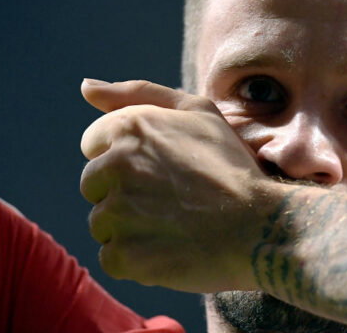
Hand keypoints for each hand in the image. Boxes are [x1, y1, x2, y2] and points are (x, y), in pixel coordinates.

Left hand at [80, 79, 272, 292]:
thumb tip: (85, 86)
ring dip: (129, 226)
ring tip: (175, 224)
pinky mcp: (123, 255)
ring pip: (102, 222)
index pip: (93, 143)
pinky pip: (112, 257)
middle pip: (94, 184)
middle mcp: (114, 166)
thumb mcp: (198, 111)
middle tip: (172, 198)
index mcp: (129, 127)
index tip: (161, 168)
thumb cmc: (232, 165)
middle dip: (123, 191)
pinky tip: (171, 248)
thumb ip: (138, 93)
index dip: (127, 155)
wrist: (260, 225)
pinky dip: (137, 258)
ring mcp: (116, 213)